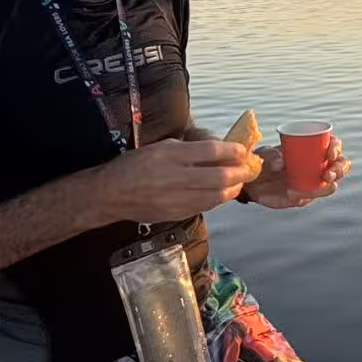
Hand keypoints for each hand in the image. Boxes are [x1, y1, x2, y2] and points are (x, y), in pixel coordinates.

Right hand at [87, 139, 262, 224]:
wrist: (111, 194)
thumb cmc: (135, 166)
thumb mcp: (159, 148)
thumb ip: (187, 149)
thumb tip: (217, 150)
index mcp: (168, 155)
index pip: (208, 151)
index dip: (231, 151)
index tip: (243, 150)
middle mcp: (173, 177)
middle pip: (218, 176)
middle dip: (240, 173)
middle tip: (250, 169)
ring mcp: (175, 198)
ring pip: (215, 196)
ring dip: (233, 189)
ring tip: (239, 182)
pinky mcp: (175, 214)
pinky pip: (204, 206)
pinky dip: (217, 199)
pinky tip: (222, 193)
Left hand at [240, 135, 350, 208]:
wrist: (251, 180)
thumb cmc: (262, 160)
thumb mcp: (265, 153)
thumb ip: (271, 155)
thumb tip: (280, 164)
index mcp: (315, 149)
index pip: (335, 145)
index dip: (336, 149)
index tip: (329, 154)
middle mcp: (319, 166)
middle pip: (340, 167)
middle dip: (338, 171)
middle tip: (327, 175)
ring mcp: (313, 182)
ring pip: (330, 186)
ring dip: (325, 188)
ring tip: (313, 188)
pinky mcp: (303, 196)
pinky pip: (308, 198)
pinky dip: (301, 196)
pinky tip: (291, 194)